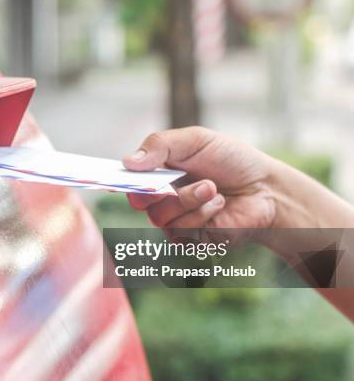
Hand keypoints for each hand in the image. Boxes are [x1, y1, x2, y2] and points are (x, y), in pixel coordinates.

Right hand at [122, 127, 276, 228]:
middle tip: (173, 183)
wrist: (264, 187)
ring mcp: (174, 220)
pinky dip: (202, 215)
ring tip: (212, 188)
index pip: (127, 180)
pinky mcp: (190, 239)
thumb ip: (159, 145)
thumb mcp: (195, 140)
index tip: (116, 179)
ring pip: (160, 217)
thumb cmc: (230, 160)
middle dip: (156, 191)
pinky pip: (181, 232)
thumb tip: (127, 162)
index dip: (119, 180)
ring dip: (188, 200)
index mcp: (157, 173)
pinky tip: (219, 206)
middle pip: (138, 201)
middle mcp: (161, 198)